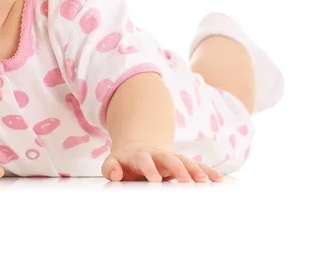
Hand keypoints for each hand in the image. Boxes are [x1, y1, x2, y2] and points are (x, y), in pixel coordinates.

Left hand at [102, 141, 223, 182]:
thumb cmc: (125, 162)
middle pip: (168, 158)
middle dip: (177, 168)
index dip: (149, 168)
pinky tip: (218, 179)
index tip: (155, 179)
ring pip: (185, 161)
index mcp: (140, 155)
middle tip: (185, 180)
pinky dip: (207, 172)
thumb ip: (111, 168)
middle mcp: (157, 155)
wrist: (137, 148)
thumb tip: (114, 173)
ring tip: (204, 181)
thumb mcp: (113, 163)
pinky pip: (196, 166)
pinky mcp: (181, 164)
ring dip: (195, 170)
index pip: (144, 160)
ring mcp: (171, 159)